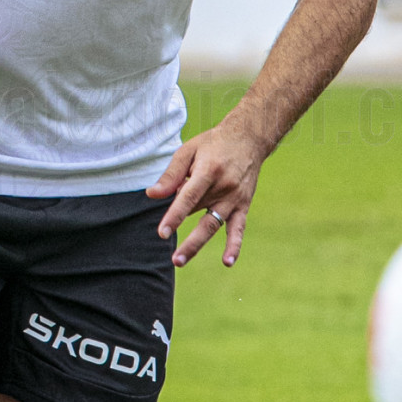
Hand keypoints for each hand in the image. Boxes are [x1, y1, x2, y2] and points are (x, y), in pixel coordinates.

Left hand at [147, 123, 263, 266]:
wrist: (249, 138)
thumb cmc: (213, 144)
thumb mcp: (189, 150)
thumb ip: (171, 174)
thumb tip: (152, 195)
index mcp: (209, 170)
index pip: (189, 197)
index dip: (175, 216)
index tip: (163, 232)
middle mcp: (224, 187)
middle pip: (200, 214)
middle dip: (186, 238)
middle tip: (173, 259)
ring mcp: (234, 198)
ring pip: (214, 225)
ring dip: (198, 244)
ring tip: (181, 260)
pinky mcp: (243, 205)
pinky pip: (238, 228)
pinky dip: (234, 245)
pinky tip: (227, 262)